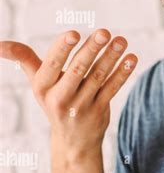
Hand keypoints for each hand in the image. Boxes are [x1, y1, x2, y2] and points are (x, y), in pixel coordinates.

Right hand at [0, 29, 137, 158]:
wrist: (73, 140)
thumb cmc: (55, 99)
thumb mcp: (38, 83)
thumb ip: (24, 59)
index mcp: (42, 87)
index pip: (51, 65)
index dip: (62, 49)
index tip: (73, 33)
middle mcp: (60, 98)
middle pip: (77, 70)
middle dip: (91, 50)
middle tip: (105, 32)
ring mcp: (81, 106)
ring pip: (98, 78)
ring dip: (111, 58)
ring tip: (122, 40)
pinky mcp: (99, 111)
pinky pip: (112, 89)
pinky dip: (122, 73)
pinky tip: (132, 58)